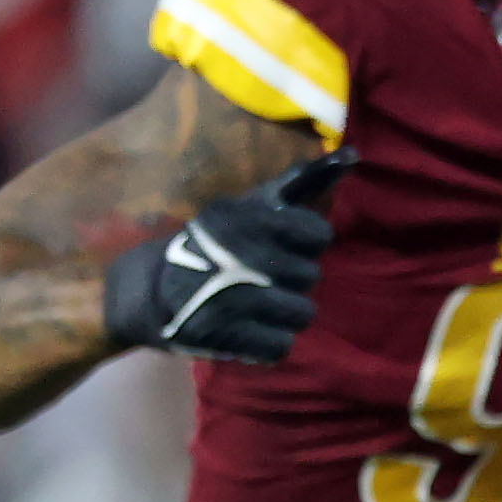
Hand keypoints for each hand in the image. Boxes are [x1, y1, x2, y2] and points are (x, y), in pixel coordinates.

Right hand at [104, 149, 350, 362]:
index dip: (309, 241)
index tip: (289, 243)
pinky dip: (268, 341)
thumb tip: (353, 156)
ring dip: (284, 312)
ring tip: (257, 304)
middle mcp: (239, 255)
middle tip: (262, 275)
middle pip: (311, 276)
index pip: (319, 234)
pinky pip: (282, 345)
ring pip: (302, 313)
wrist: (148, 291)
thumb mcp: (246, 207)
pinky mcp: (225, 337)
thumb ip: (298, 186)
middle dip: (292, 278)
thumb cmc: (212, 245)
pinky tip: (248, 327)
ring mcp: (232, 299)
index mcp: (244, 218)